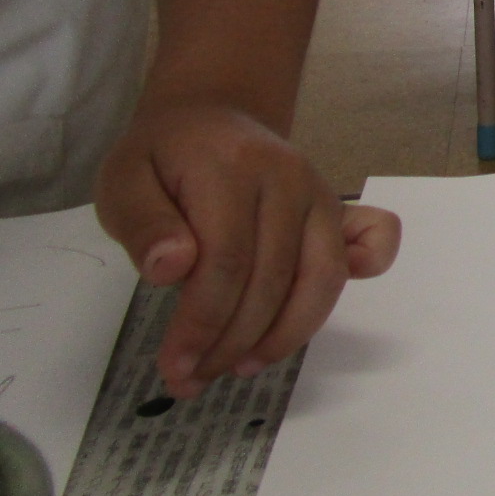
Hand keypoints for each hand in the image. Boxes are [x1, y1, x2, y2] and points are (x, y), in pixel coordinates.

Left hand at [95, 102, 400, 397]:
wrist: (210, 117)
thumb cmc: (162, 157)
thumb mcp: (123, 181)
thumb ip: (144, 224)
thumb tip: (173, 269)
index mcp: (234, 168)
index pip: (227, 261)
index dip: (203, 323)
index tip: (175, 365)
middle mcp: (290, 179)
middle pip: (273, 279)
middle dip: (234, 341)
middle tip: (193, 378)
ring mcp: (321, 194)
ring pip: (321, 278)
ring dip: (285, 336)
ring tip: (239, 365)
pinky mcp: (338, 209)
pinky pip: (371, 243)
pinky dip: (365, 275)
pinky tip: (316, 309)